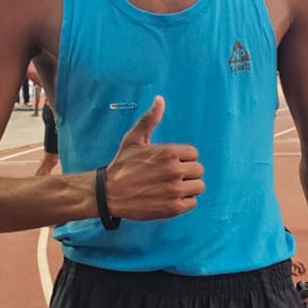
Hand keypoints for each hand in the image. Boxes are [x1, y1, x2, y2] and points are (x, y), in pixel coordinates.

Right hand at [103, 96, 204, 219]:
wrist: (108, 194)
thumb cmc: (121, 165)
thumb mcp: (134, 139)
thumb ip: (150, 119)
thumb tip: (160, 99)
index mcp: (168, 152)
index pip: (193, 154)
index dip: (183, 158)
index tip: (170, 163)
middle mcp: (174, 170)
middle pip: (198, 170)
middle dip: (187, 173)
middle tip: (171, 177)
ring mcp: (175, 190)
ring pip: (199, 187)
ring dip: (188, 187)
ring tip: (173, 187)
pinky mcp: (173, 208)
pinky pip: (193, 203)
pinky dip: (185, 202)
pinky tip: (171, 198)